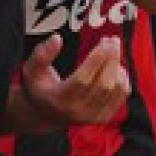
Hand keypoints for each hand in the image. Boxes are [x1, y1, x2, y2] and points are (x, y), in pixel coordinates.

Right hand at [9, 34, 129, 130]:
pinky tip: (117, 67)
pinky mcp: (102, 118)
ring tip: (114, 51)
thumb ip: (42, 54)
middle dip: (111, 59)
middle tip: (113, 40)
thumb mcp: (32, 70)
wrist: (44, 115)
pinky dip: (123, 80)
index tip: (104, 41)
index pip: (83, 79)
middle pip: (103, 84)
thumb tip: (57, 38)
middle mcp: (77, 111)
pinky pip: (120, 97)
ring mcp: (92, 116)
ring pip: (115, 90)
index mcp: (59, 99)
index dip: (96, 59)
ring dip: (118, 67)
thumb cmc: (38, 88)